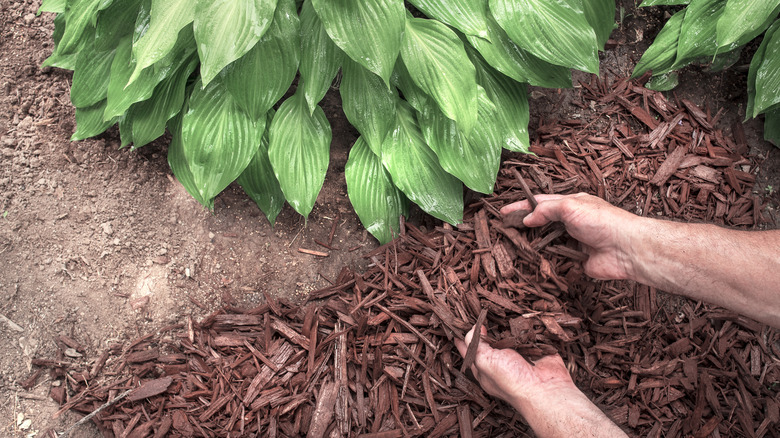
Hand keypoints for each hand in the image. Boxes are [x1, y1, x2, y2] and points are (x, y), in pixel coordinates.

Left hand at [455, 325, 627, 436]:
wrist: (546, 389)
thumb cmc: (512, 380)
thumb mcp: (484, 360)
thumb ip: (475, 343)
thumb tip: (473, 327)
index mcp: (484, 368)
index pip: (468, 350)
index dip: (461, 337)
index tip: (455, 322)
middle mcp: (500, 361)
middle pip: (489, 339)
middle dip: (485, 325)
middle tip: (478, 309)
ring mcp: (518, 354)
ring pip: (508, 334)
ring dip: (506, 322)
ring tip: (497, 306)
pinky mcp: (535, 348)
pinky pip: (528, 332)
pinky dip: (526, 324)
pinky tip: (520, 312)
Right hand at [500, 193, 642, 280]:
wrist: (625, 249)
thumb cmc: (602, 221)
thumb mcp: (570, 206)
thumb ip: (546, 210)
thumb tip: (528, 219)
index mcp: (571, 204)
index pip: (540, 203)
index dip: (521, 206)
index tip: (504, 212)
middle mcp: (571, 222)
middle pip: (541, 223)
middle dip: (524, 226)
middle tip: (505, 230)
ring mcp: (572, 242)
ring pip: (546, 242)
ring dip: (532, 244)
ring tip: (513, 246)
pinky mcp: (575, 261)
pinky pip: (555, 261)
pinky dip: (544, 262)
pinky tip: (532, 262)